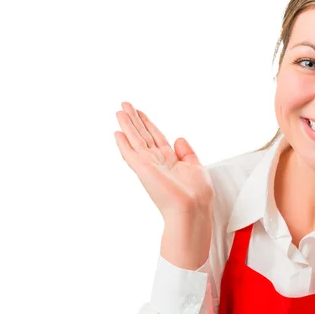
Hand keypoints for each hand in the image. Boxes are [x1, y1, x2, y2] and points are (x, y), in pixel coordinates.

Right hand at [114, 101, 213, 221]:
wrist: (193, 209)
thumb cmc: (197, 194)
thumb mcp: (195, 166)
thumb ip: (186, 152)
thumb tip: (178, 138)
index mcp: (170, 159)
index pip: (155, 136)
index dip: (147, 123)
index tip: (139, 112)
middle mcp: (157, 160)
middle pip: (143, 135)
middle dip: (134, 120)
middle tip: (125, 104)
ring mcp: (149, 165)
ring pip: (135, 140)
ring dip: (127, 125)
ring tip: (119, 111)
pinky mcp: (143, 169)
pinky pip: (131, 153)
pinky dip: (123, 143)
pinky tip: (117, 132)